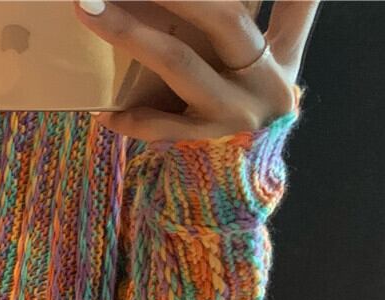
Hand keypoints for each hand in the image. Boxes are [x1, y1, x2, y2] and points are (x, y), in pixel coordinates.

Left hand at [73, 0, 321, 140]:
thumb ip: (282, 25)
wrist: (235, 195)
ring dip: (130, 32)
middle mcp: (261, 83)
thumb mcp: (272, 79)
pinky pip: (155, 124)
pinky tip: (102, 112)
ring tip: (89, 9)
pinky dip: (128, 117)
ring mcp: (230, 115)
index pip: (296, 7)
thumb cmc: (244, 124)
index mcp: (279, 60)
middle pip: (224, 19)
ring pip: (178, 62)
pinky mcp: (200, 145)